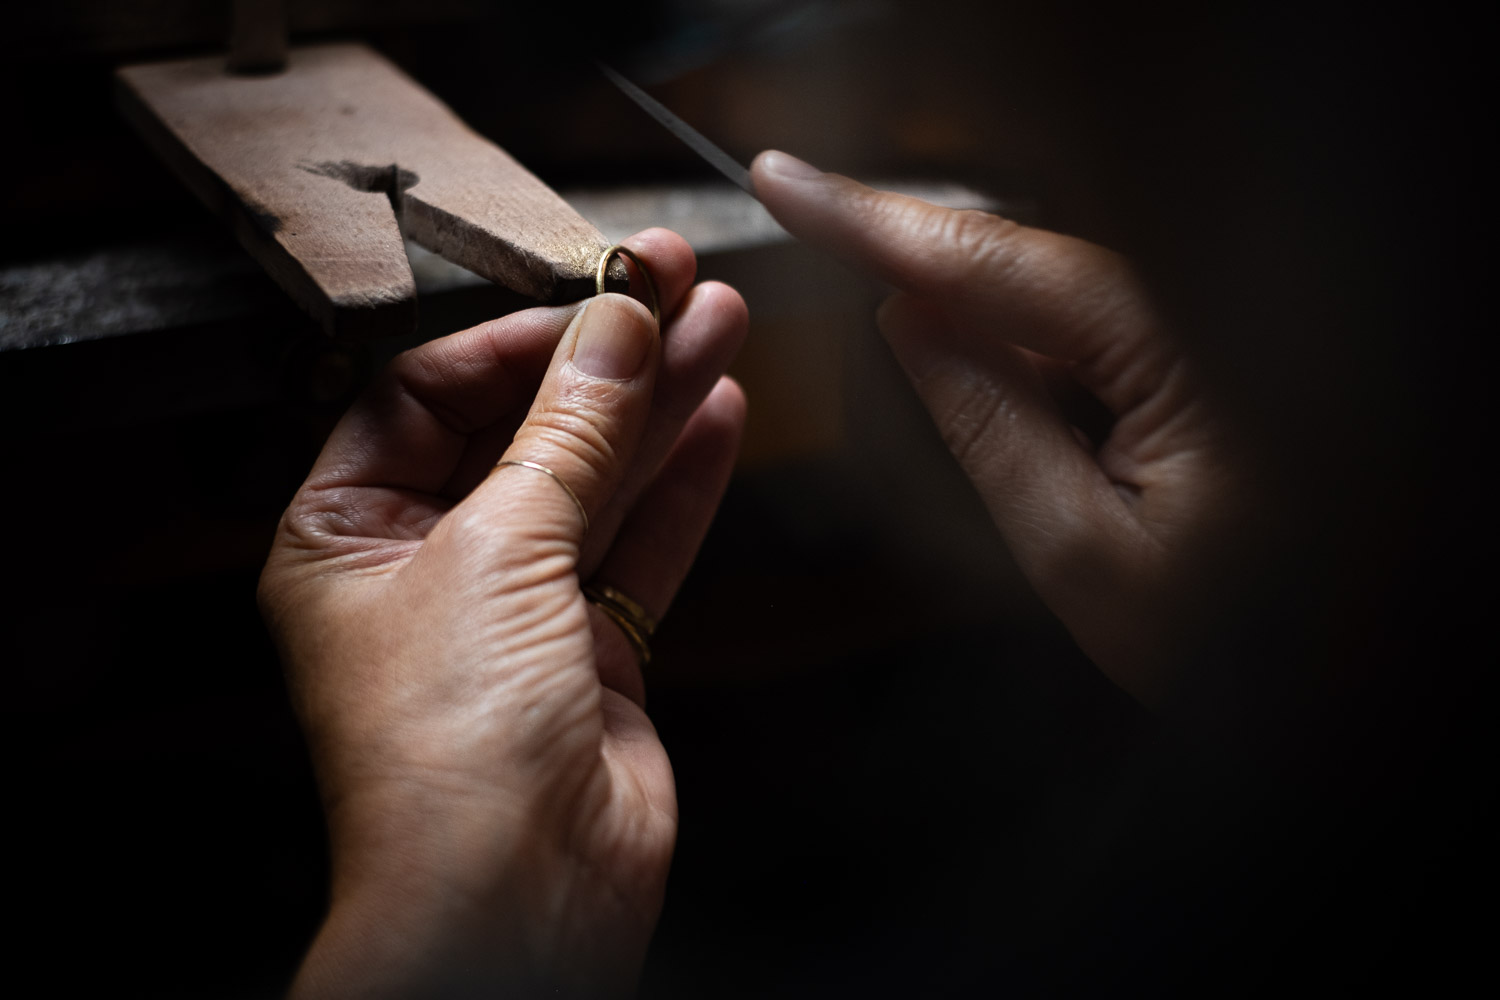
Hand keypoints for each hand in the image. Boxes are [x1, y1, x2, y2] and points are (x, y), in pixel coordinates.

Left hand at [259, 229, 747, 996]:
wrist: (521, 901)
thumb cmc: (447, 758)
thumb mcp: (497, 553)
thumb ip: (567, 434)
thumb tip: (616, 328)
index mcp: (345, 536)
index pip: (428, 393)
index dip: (516, 336)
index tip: (597, 292)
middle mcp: (427, 566)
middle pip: (524, 428)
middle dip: (604, 357)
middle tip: (676, 283)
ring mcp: (517, 607)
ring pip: (596, 478)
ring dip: (658, 404)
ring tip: (720, 325)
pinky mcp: (593, 648)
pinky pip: (641, 542)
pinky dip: (683, 480)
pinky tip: (720, 415)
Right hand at [752, 152, 1254, 706]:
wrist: (1337, 668)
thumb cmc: (1235, 640)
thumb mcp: (1079, 552)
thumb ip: (987, 426)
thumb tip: (907, 320)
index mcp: (1195, 357)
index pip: (1008, 259)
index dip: (882, 220)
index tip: (790, 185)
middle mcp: (1211, 317)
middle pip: (1029, 263)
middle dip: (934, 293)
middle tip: (922, 393)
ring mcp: (1210, 332)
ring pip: (1055, 302)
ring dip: (998, 356)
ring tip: (1053, 484)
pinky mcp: (1203, 354)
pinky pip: (1093, 334)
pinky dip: (1042, 373)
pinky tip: (1072, 461)